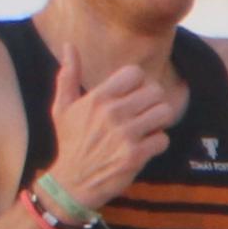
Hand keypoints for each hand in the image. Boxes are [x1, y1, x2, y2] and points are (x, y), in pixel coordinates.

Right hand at [43, 48, 179, 216]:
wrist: (72, 182)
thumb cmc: (69, 142)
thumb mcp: (63, 107)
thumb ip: (68, 75)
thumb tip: (69, 46)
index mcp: (97, 98)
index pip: (135, 73)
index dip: (139, 83)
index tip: (133, 95)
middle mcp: (112, 113)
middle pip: (155, 91)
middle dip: (153, 102)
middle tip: (144, 113)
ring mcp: (125, 134)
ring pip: (164, 113)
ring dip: (159, 121)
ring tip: (147, 128)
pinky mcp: (136, 155)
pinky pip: (163, 139)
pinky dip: (158, 143)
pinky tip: (145, 147)